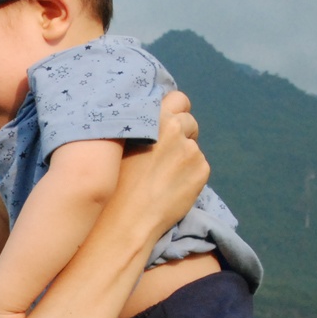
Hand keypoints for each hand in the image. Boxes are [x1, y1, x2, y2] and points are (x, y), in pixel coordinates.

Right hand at [111, 91, 207, 241]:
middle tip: (169, 151)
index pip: (177, 98)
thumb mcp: (120, 143)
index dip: (173, 112)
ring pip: (193, 145)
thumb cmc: (115, 182)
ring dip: (184, 154)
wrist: (126, 219)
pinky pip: (199, 165)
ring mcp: (190, 149)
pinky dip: (190, 173)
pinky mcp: (201, 169)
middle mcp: (174, 127)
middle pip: (189, 119)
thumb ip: (141, 126)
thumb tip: (154, 119)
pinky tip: (171, 186)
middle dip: (183, 131)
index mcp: (153, 115)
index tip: (167, 125)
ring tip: (164, 175)